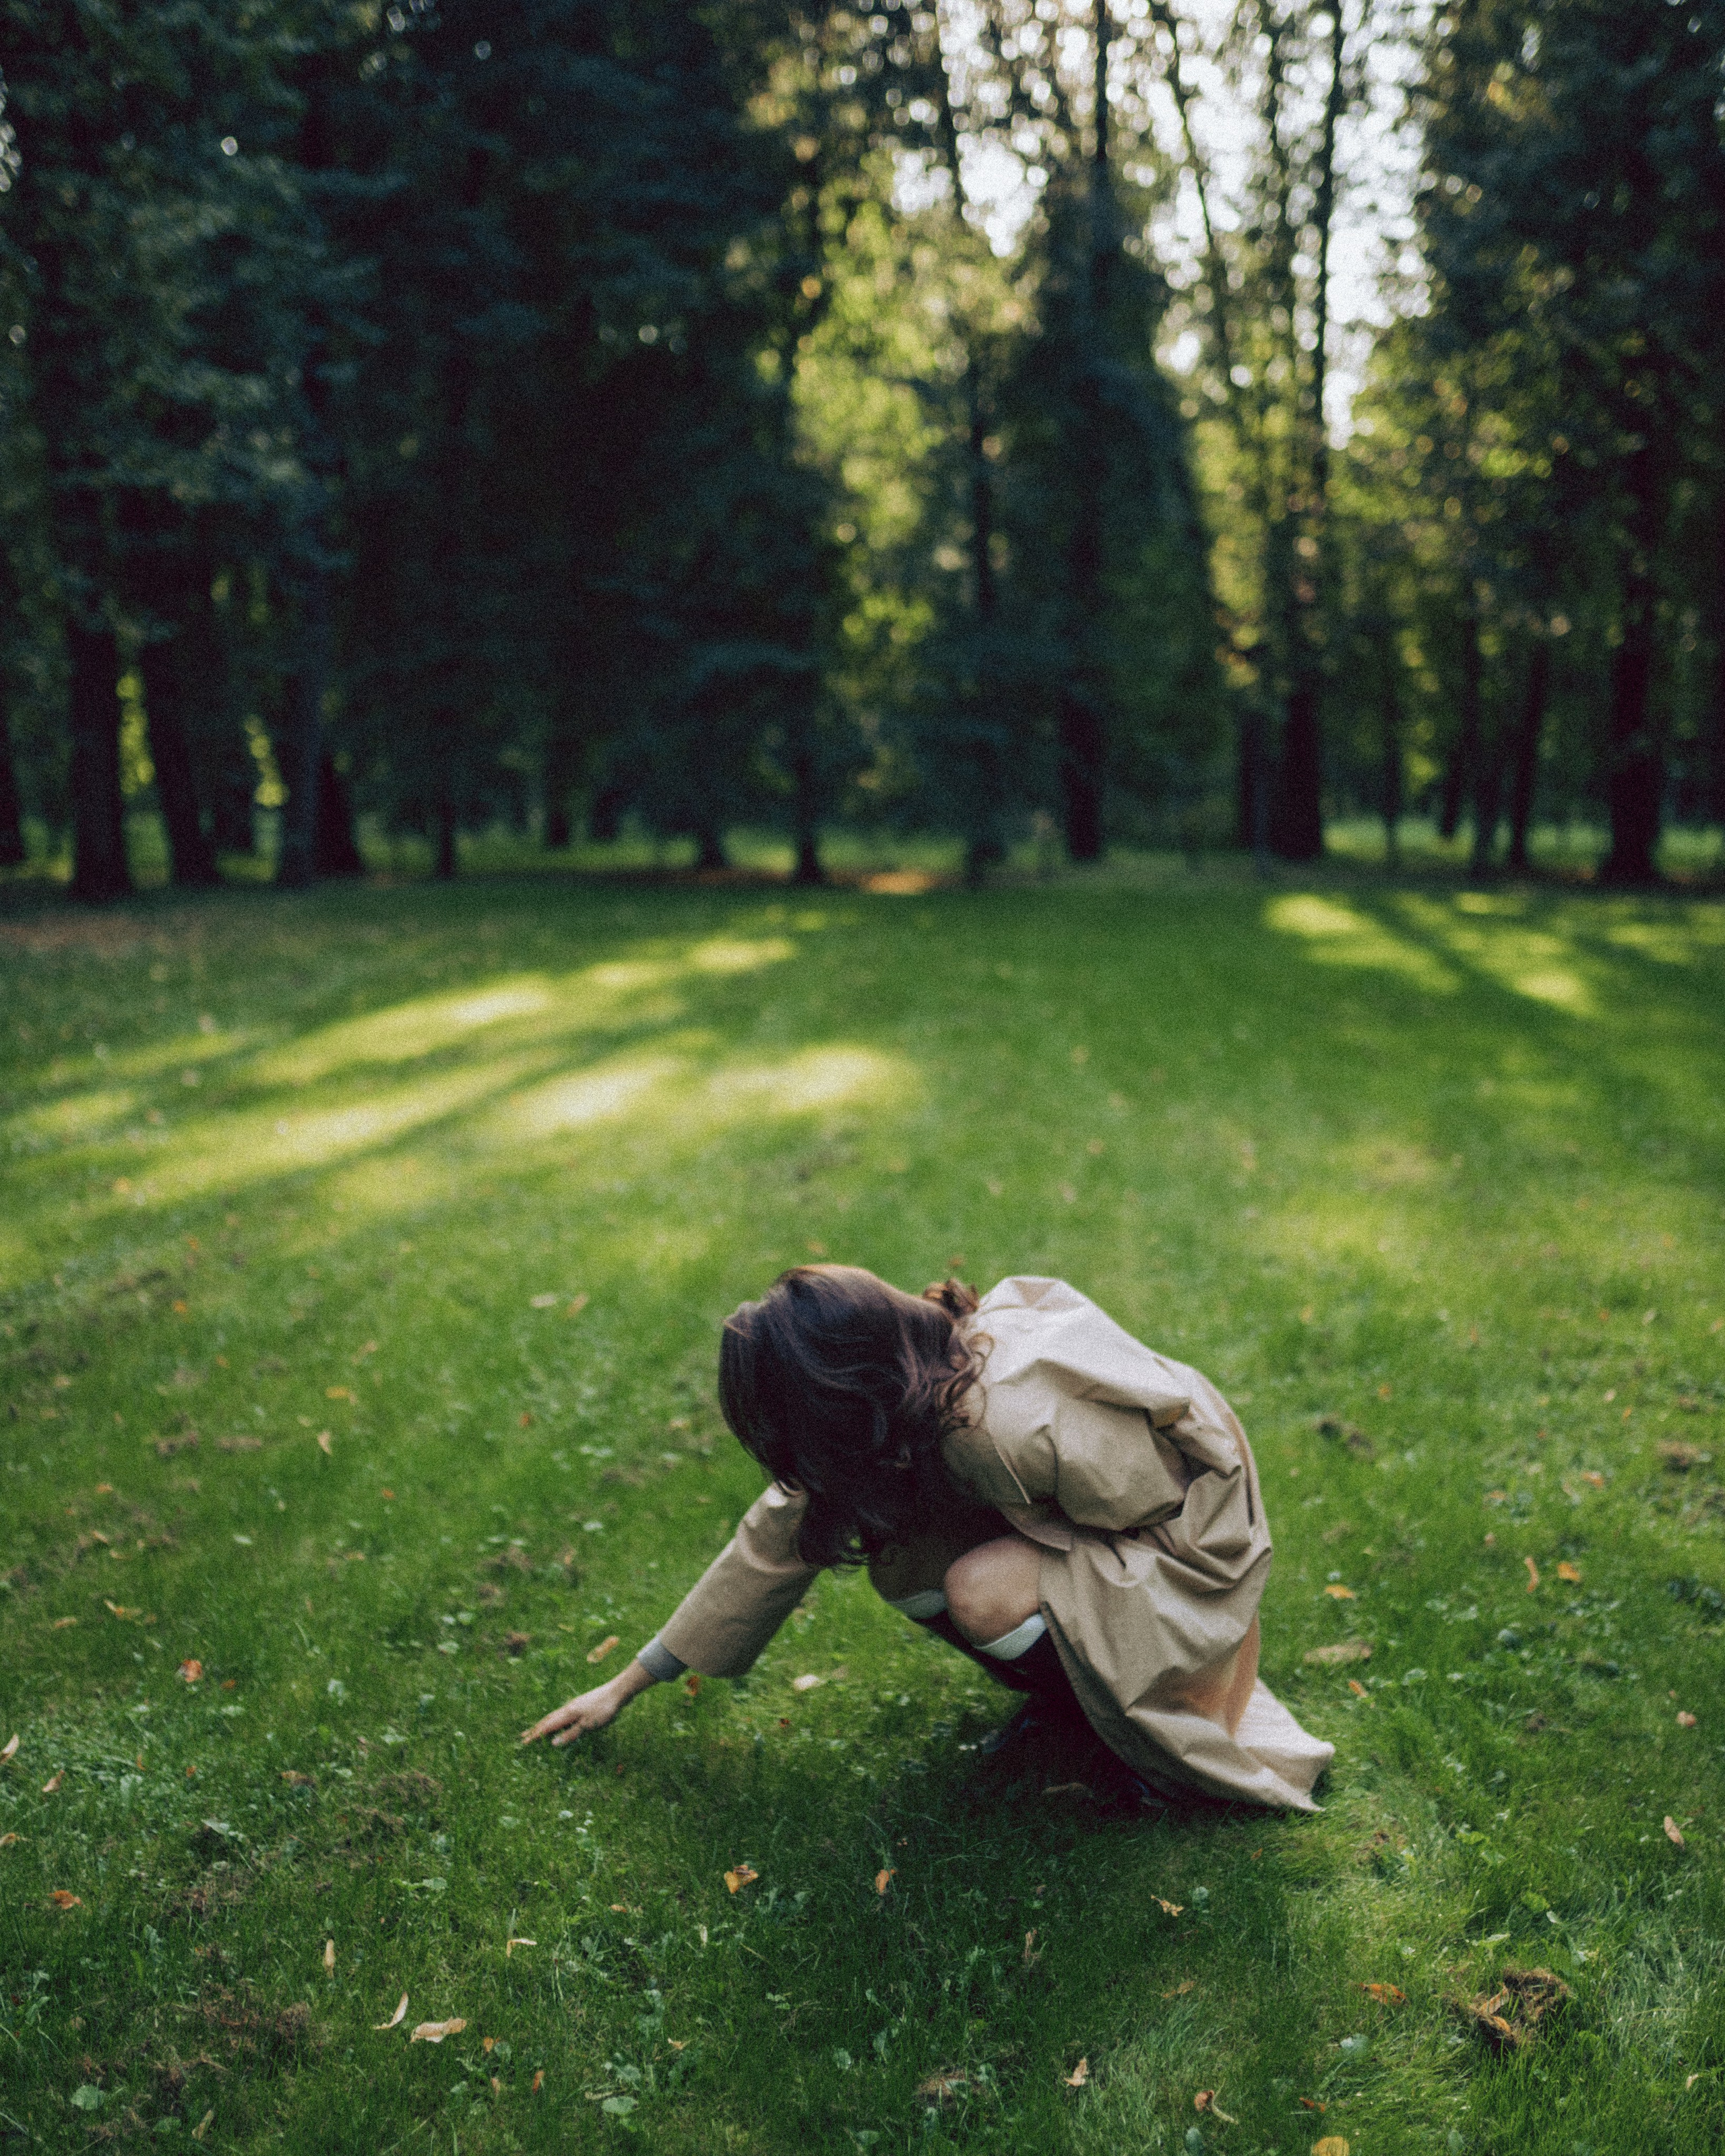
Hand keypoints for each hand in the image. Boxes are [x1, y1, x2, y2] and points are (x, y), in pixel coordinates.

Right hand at [520, 1660, 651, 1747]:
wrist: (618, 1691)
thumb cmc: (604, 1709)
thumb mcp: (588, 1725)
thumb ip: (571, 1734)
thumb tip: (553, 1743)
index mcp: (568, 1713)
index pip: (547, 1726)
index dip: (536, 1735)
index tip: (524, 1742)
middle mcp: (568, 1708)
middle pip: (548, 1720)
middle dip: (536, 1729)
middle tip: (523, 1736)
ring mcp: (575, 1705)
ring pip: (555, 1716)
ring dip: (544, 1724)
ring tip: (537, 1730)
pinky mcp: (582, 1705)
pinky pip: (563, 1715)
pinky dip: (555, 1721)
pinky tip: (559, 1723)